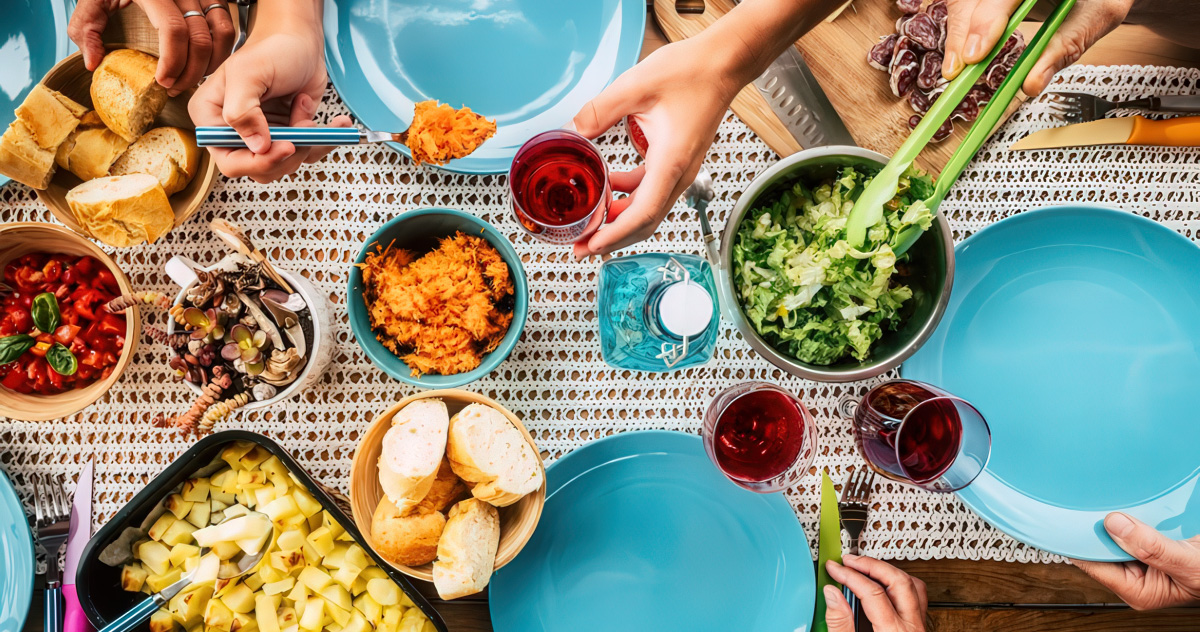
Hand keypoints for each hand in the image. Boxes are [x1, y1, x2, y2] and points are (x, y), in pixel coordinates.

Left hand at [68, 0, 235, 95]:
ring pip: (223, 34)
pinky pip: (228, 27)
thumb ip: (86, 28)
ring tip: (191, 78)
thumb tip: (94, 62)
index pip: (173, 30)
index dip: (173, 61)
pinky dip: (221, 51)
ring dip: (211, 64)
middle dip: (191, 72)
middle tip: (173, 88)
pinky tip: (204, 63)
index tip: (163, 81)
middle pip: (201, 39)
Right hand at [188, 18, 352, 182]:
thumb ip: (243, 111)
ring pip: (286, 164)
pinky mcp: (288, 135)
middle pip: (259, 169)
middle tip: (303, 127)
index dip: (258, 161)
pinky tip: (337, 124)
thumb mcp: (250, 74)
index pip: (229, 160)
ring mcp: (264, 136)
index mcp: (212, 118)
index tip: (286, 146)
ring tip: (306, 108)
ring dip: (306, 141)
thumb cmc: (271, 49)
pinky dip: (325, 140)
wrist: (300, 42)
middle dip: (288, 153)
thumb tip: (256, 147)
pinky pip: (308, 153)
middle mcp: (235, 131)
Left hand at [569, 35, 744, 258]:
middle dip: (612, 238)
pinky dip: (628, 196)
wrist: (722, 63)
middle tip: (581, 247)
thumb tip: (569, 132)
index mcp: (670, 161)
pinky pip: (651, 190)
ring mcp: (680, 170)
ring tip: (590, 223)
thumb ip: (597, 111)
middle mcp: (678, 173)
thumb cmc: (691, 73)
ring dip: (618, 219)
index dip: (615, 235)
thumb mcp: (634, 86)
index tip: (592, 246)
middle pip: (645, 222)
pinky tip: (608, 186)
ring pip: (647, 208)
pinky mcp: (677, 162)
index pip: (643, 214)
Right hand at [824, 554, 927, 631]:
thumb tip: (832, 594)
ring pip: (912, 584)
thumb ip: (840, 623)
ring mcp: (918, 626)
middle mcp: (911, 627)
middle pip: (897, 580)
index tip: (834, 569)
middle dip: (870, 565)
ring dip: (887, 570)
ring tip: (865, 567)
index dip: (850, 576)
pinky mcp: (918, 627)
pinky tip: (883, 583)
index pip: (872, 592)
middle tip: (849, 561)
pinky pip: (917, 596)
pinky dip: (899, 583)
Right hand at [942, 0, 1133, 94]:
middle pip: (972, 0)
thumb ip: (1065, 48)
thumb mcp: (1097, 16)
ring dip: (956, 34)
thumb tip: (1031, 83)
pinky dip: (961, 29)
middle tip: (958, 71)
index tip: (974, 56)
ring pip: (963, 2)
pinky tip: (963, 53)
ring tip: (957, 68)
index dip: (984, 24)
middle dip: (960, 34)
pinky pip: (967, 5)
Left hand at [1072, 513, 1199, 610]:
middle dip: (1097, 527)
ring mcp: (1141, 555)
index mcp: (1137, 590)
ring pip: (1113, 531)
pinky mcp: (1148, 539)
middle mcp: (1135, 574)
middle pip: (1099, 545)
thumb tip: (1115, 526)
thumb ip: (1153, 548)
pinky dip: (1130, 511)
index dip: (1080, 542)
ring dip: (1114, 516)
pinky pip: (1130, 523)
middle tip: (1092, 502)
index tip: (1072, 520)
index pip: (1093, 564)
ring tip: (1112, 501)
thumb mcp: (1189, 563)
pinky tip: (1130, 502)